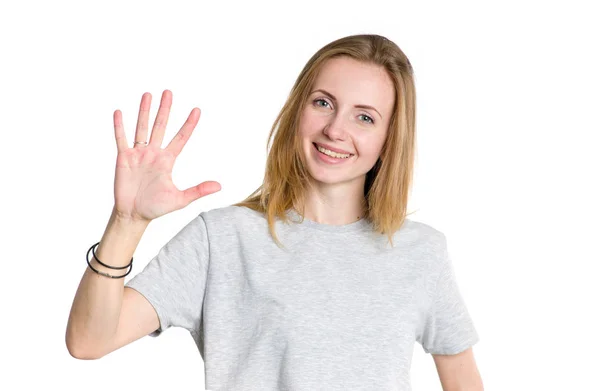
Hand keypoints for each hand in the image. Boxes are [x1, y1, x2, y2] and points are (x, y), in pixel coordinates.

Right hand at [112, 90, 220, 221]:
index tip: (197, 110)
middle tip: (168, 92)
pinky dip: (120, 126)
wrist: (134, 215)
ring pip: (142, 127)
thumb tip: (219, 186)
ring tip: (148, 94)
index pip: (181, 138)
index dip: (189, 124)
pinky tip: (119, 112)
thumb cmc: (156, 207)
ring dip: (144, 111)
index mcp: (168, 160)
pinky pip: (121, 139)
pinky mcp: (123, 159)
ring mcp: (138, 154)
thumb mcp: (180, 199)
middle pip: (161, 126)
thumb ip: (198, 191)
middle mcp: (154, 153)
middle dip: (165, 109)